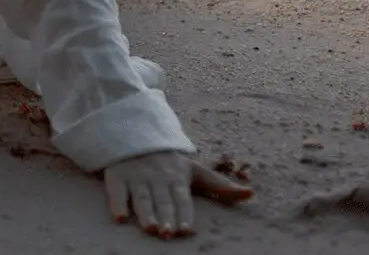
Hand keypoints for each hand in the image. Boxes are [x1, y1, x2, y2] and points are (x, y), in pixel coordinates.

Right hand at [103, 151, 252, 238]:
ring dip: (146, 213)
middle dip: (166, 216)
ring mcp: (136, 177)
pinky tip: (120, 218)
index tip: (187, 230)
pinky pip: (116, 191)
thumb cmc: (169, 162)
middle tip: (168, 233)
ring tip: (151, 229)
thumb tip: (251, 194)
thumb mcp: (194, 170)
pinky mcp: (117, 176)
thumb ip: (220, 185)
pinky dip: (117, 204)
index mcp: (177, 177)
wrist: (135, 135)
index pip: (182, 198)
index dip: (184, 214)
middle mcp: (157, 178)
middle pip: (162, 200)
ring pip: (141, 198)